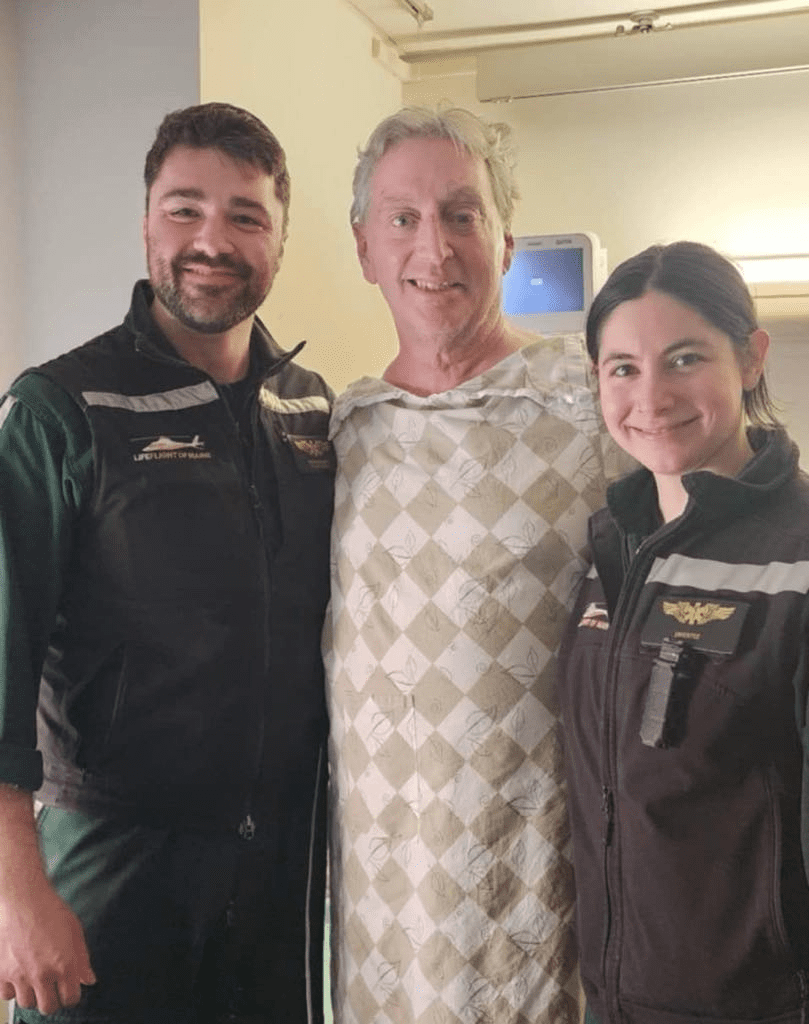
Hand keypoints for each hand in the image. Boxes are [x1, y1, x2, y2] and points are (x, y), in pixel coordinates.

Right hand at [0, 872, 95, 1011]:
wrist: (24, 898)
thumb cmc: (51, 910)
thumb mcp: (75, 931)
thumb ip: (82, 959)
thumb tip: (89, 980)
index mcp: (64, 965)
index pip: (71, 999)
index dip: (71, 995)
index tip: (69, 989)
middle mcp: (42, 974)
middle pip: (48, 1007)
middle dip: (52, 999)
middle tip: (52, 988)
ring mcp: (20, 975)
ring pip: (27, 1003)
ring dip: (32, 994)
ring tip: (35, 980)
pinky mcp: (2, 972)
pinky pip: (6, 995)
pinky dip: (12, 989)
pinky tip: (18, 976)